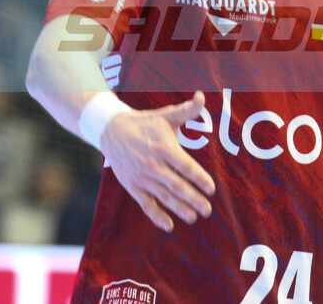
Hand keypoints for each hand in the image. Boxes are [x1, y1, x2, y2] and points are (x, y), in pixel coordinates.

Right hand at [100, 91, 215, 232]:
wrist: (111, 130)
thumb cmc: (144, 123)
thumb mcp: (166, 115)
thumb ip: (187, 110)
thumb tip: (201, 96)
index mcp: (163, 147)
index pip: (185, 166)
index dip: (199, 178)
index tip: (211, 188)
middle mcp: (152, 164)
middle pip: (176, 185)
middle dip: (193, 199)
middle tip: (207, 209)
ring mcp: (141, 177)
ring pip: (163, 197)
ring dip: (179, 209)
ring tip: (193, 218)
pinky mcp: (132, 186)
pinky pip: (146, 204)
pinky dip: (156, 216)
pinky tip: (168, 225)